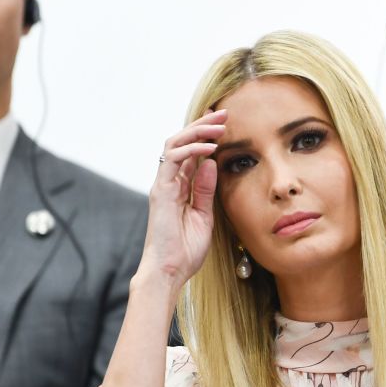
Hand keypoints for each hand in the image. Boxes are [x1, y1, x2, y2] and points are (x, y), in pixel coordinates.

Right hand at [136, 108, 226, 290]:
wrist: (170, 272)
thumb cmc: (186, 250)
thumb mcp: (205, 216)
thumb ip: (206, 190)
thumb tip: (213, 164)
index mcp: (179, 188)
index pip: (191, 153)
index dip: (205, 136)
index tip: (224, 124)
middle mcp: (168, 182)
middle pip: (182, 143)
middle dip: (202, 126)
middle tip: (224, 114)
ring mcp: (163, 185)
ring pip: (175, 144)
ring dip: (197, 131)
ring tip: (219, 124)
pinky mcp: (160, 191)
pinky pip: (172, 160)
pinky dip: (192, 150)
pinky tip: (211, 147)